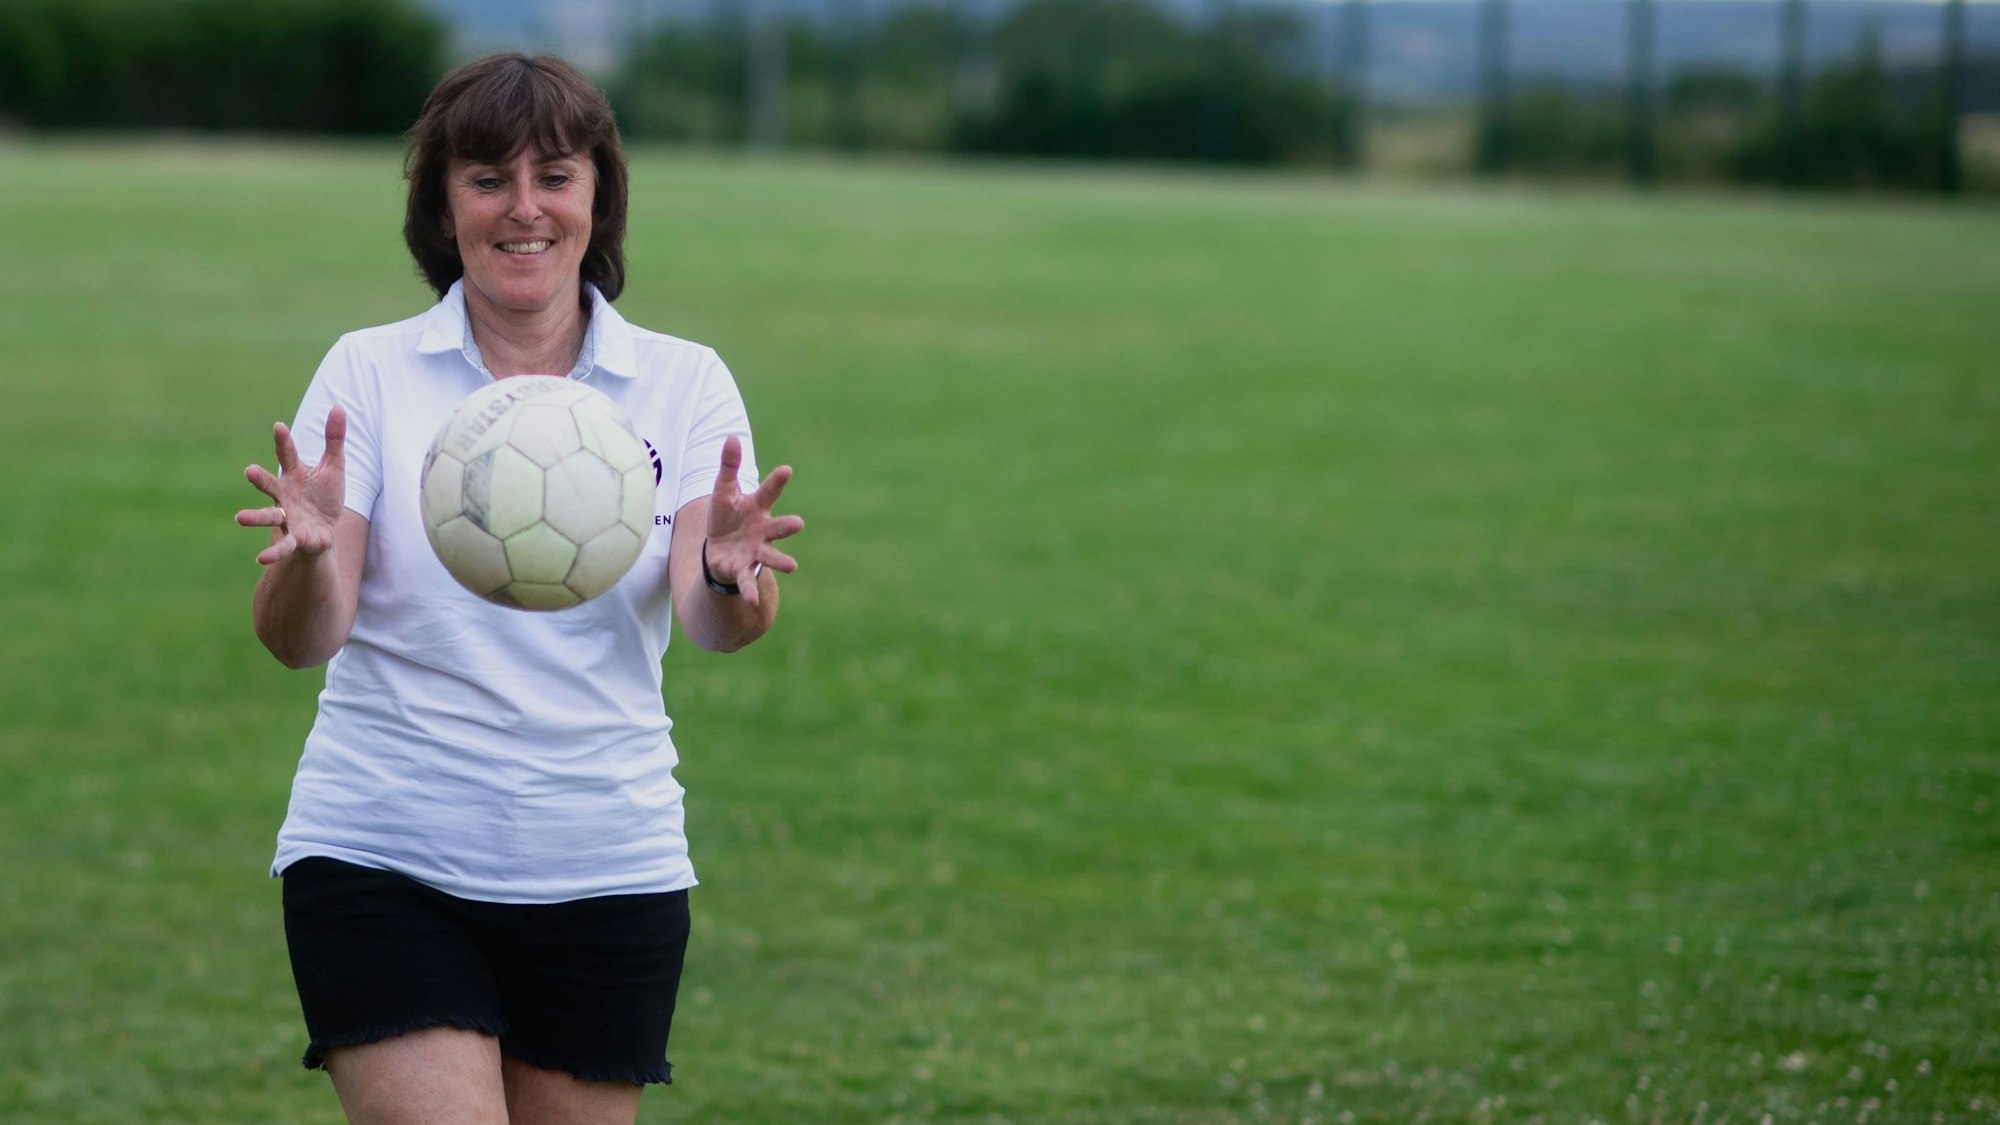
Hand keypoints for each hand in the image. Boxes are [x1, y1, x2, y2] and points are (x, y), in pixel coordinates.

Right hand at [236, 406, 347, 566]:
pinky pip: (283, 546)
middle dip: (261, 479)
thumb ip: (334, 439)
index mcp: (294, 475)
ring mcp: (287, 517)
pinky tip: (260, 560)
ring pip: (269, 516)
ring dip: (255, 517)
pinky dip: (273, 552)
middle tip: (249, 471)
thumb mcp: (334, 466)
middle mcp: (285, 495)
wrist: (325, 530)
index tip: (280, 427)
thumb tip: (339, 406)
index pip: (288, 455)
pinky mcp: (295, 538)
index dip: (284, 441)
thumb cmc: (324, 496)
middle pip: (270, 485)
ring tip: (239, 518)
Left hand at [703, 435, 801, 606]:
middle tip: (799, 523)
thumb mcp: (722, 490)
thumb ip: (729, 466)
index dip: (777, 481)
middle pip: (777, 527)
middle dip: (787, 526)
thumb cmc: (725, 516)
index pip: (768, 492)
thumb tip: (731, 436)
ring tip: (792, 566)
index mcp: (758, 508)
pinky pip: (747, 580)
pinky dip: (749, 591)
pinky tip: (750, 602)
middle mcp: (763, 530)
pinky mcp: (742, 569)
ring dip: (781, 562)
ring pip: (770, 556)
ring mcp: (755, 551)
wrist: (718, 550)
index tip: (786, 470)